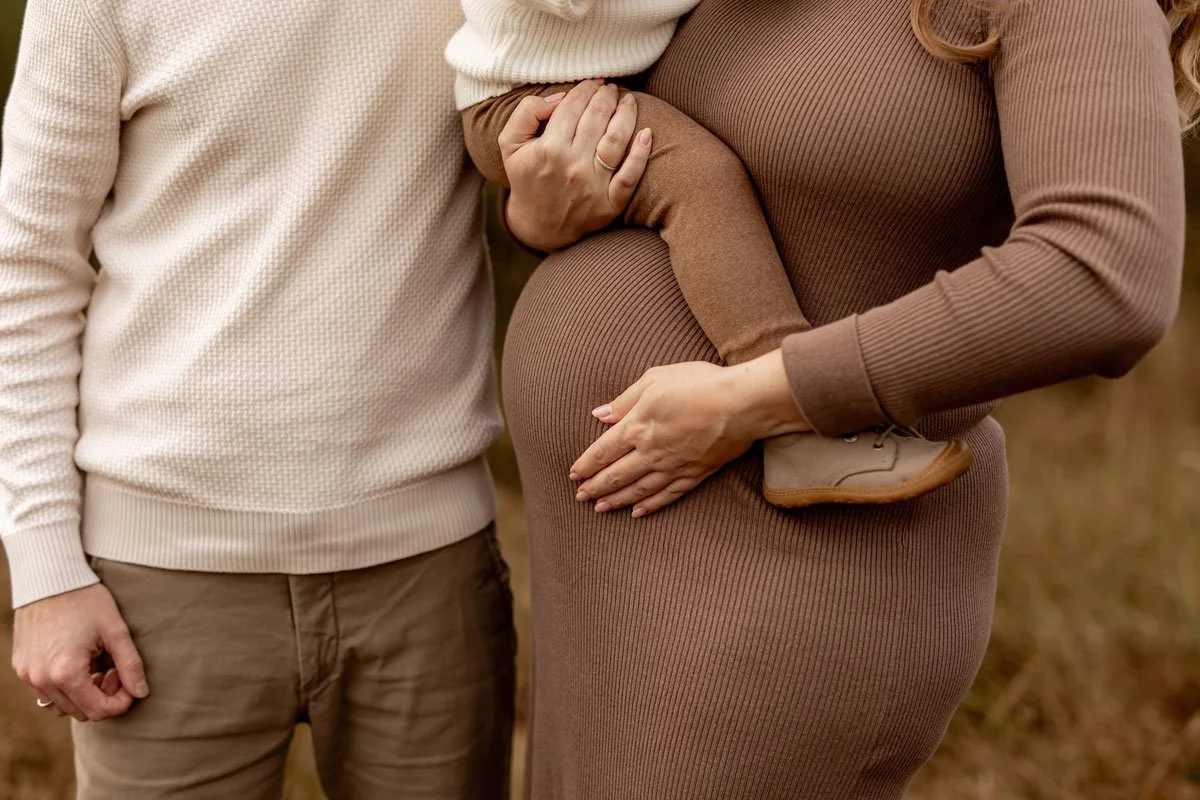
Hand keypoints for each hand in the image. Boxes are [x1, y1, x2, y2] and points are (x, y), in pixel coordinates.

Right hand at [12, 583, 147, 721]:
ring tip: (97, 666)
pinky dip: (65, 686)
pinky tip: (79, 663)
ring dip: (84, 694)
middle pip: (80, 712)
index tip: (129, 680)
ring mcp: (27, 675)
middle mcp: (41, 680)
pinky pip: (45, 692)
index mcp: (66, 673)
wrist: (50, 578)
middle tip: (114, 670)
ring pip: (61, 706)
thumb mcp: (116, 631)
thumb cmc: (86, 600)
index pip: (98, 711)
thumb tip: (142, 693)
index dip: (121, 701)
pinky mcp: (21, 666)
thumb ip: (130, 665)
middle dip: (103, 697)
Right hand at [501, 79, 652, 251]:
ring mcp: (594, 186)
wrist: (539, 226)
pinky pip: (631, 176)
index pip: (573, 106)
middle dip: (606, 96)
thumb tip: (560, 98)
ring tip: (627, 100)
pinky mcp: (610, 204)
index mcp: (549, 148)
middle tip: (610, 88)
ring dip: (626, 113)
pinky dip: (642, 153)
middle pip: (597, 117)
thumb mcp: (510, 144)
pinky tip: (647, 133)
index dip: (585, 88)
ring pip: (617, 139)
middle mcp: (573, 166)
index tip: (593, 82)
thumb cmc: (526, 178)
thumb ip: (527, 112)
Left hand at [570, 351, 811, 516]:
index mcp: (638, 426)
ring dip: (616, 500)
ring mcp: (673, 467)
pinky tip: (638, 512)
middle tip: (580, 497)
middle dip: (596, 487)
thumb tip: (600, 415)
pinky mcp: (695, 474)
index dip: (587, 464)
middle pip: (616, 475)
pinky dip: (650, 505)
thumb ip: (625, 400)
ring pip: (638, 489)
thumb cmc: (699, 384)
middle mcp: (651, 452)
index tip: (573, 474)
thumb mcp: (655, 379)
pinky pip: (667, 495)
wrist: (742, 404)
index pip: (604, 451)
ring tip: (600, 509)